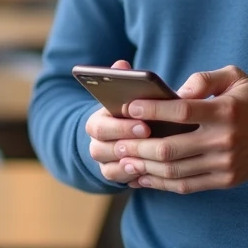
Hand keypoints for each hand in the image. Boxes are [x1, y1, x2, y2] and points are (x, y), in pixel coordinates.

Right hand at [85, 59, 150, 184]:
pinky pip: (117, 180)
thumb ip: (130, 82)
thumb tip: (129, 67)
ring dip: (128, 164)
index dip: (120, 126)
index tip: (144, 124)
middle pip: (101, 147)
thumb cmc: (135, 109)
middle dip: (126, 144)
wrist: (125, 132)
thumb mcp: (133, 94)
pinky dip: (131, 178)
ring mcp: (103, 159)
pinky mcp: (113, 174)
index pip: (100, 124)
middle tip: (150, 140)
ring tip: (150, 161)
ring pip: (108, 166)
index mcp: (98, 119)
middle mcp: (97, 141)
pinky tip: (149, 174)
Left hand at [112, 65, 247, 194]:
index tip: (129, 106)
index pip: (181, 111)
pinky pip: (186, 185)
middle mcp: (224, 140)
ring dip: (144, 167)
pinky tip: (142, 177)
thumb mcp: (235, 76)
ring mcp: (224, 164)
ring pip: (174, 170)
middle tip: (117, 142)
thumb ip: (204, 79)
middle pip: (170, 148)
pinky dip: (160, 183)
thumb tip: (177, 91)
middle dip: (138, 146)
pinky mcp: (224, 180)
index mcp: (225, 111)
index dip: (152, 109)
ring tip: (123, 161)